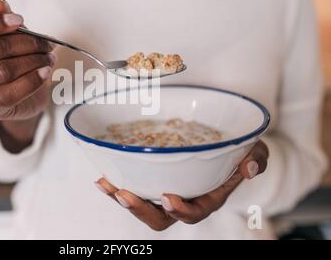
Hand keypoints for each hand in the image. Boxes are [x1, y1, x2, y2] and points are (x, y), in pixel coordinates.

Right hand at [0, 0, 55, 150]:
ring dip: (33, 61)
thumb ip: (0, 17)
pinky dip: (32, 80)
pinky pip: (10, 93)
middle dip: (25, 43)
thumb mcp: (7, 36)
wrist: (21, 98)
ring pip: (3, 71)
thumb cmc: (10, 60)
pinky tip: (45, 72)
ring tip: (49, 57)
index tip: (19, 21)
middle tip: (46, 42)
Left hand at [95, 140, 268, 230]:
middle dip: (141, 210)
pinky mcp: (151, 178)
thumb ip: (258, 158)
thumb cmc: (238, 150)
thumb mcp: (256, 150)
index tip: (168, 197)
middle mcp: (183, 198)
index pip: (195, 212)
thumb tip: (250, 168)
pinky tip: (103, 175)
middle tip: (125, 194)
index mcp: (208, 197)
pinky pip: (132, 187)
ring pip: (141, 204)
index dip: (181, 210)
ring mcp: (164, 189)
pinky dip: (116, 183)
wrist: (220, 143)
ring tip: (105, 183)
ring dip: (121, 197)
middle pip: (160, 218)